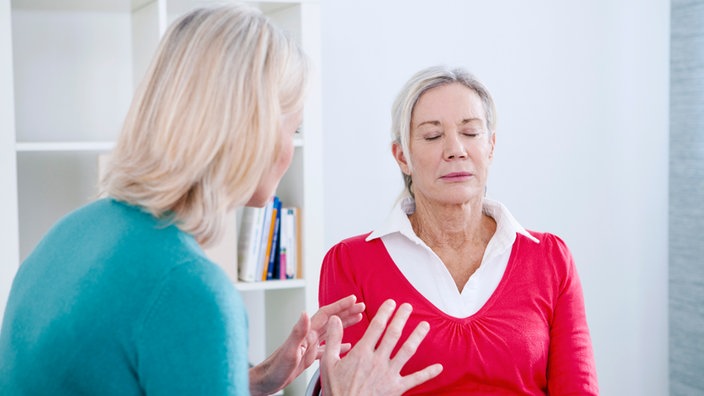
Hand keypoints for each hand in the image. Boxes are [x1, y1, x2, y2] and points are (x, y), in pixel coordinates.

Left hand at [249, 295, 364, 395]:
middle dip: (347, 311)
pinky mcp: (308, 357)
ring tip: (358, 318)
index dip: (340, 306)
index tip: (354, 299)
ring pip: (331, 331)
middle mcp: (308, 336)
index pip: (326, 314)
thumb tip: (305, 313)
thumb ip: (298, 332)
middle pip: (331, 320)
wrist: (265, 381)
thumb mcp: (289, 350)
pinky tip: (346, 346)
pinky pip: (327, 348)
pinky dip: (338, 344)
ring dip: (344, 324)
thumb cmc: (275, 368)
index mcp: (306, 333)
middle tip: (362, 306)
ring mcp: (309, 346)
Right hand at [320, 299, 442, 395]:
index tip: (391, 303)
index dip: (385, 312)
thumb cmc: (336, 390)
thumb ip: (333, 339)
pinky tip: (439, 367)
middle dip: (401, 318)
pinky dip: (428, 373)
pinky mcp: (396, 389)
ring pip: (407, 351)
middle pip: (393, 334)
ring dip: (417, 337)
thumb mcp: (328, 363)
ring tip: (425, 326)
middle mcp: (378, 361)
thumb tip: (335, 319)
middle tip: (408, 307)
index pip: (376, 326)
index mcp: (362, 353)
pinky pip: (415, 379)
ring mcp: (389, 374)